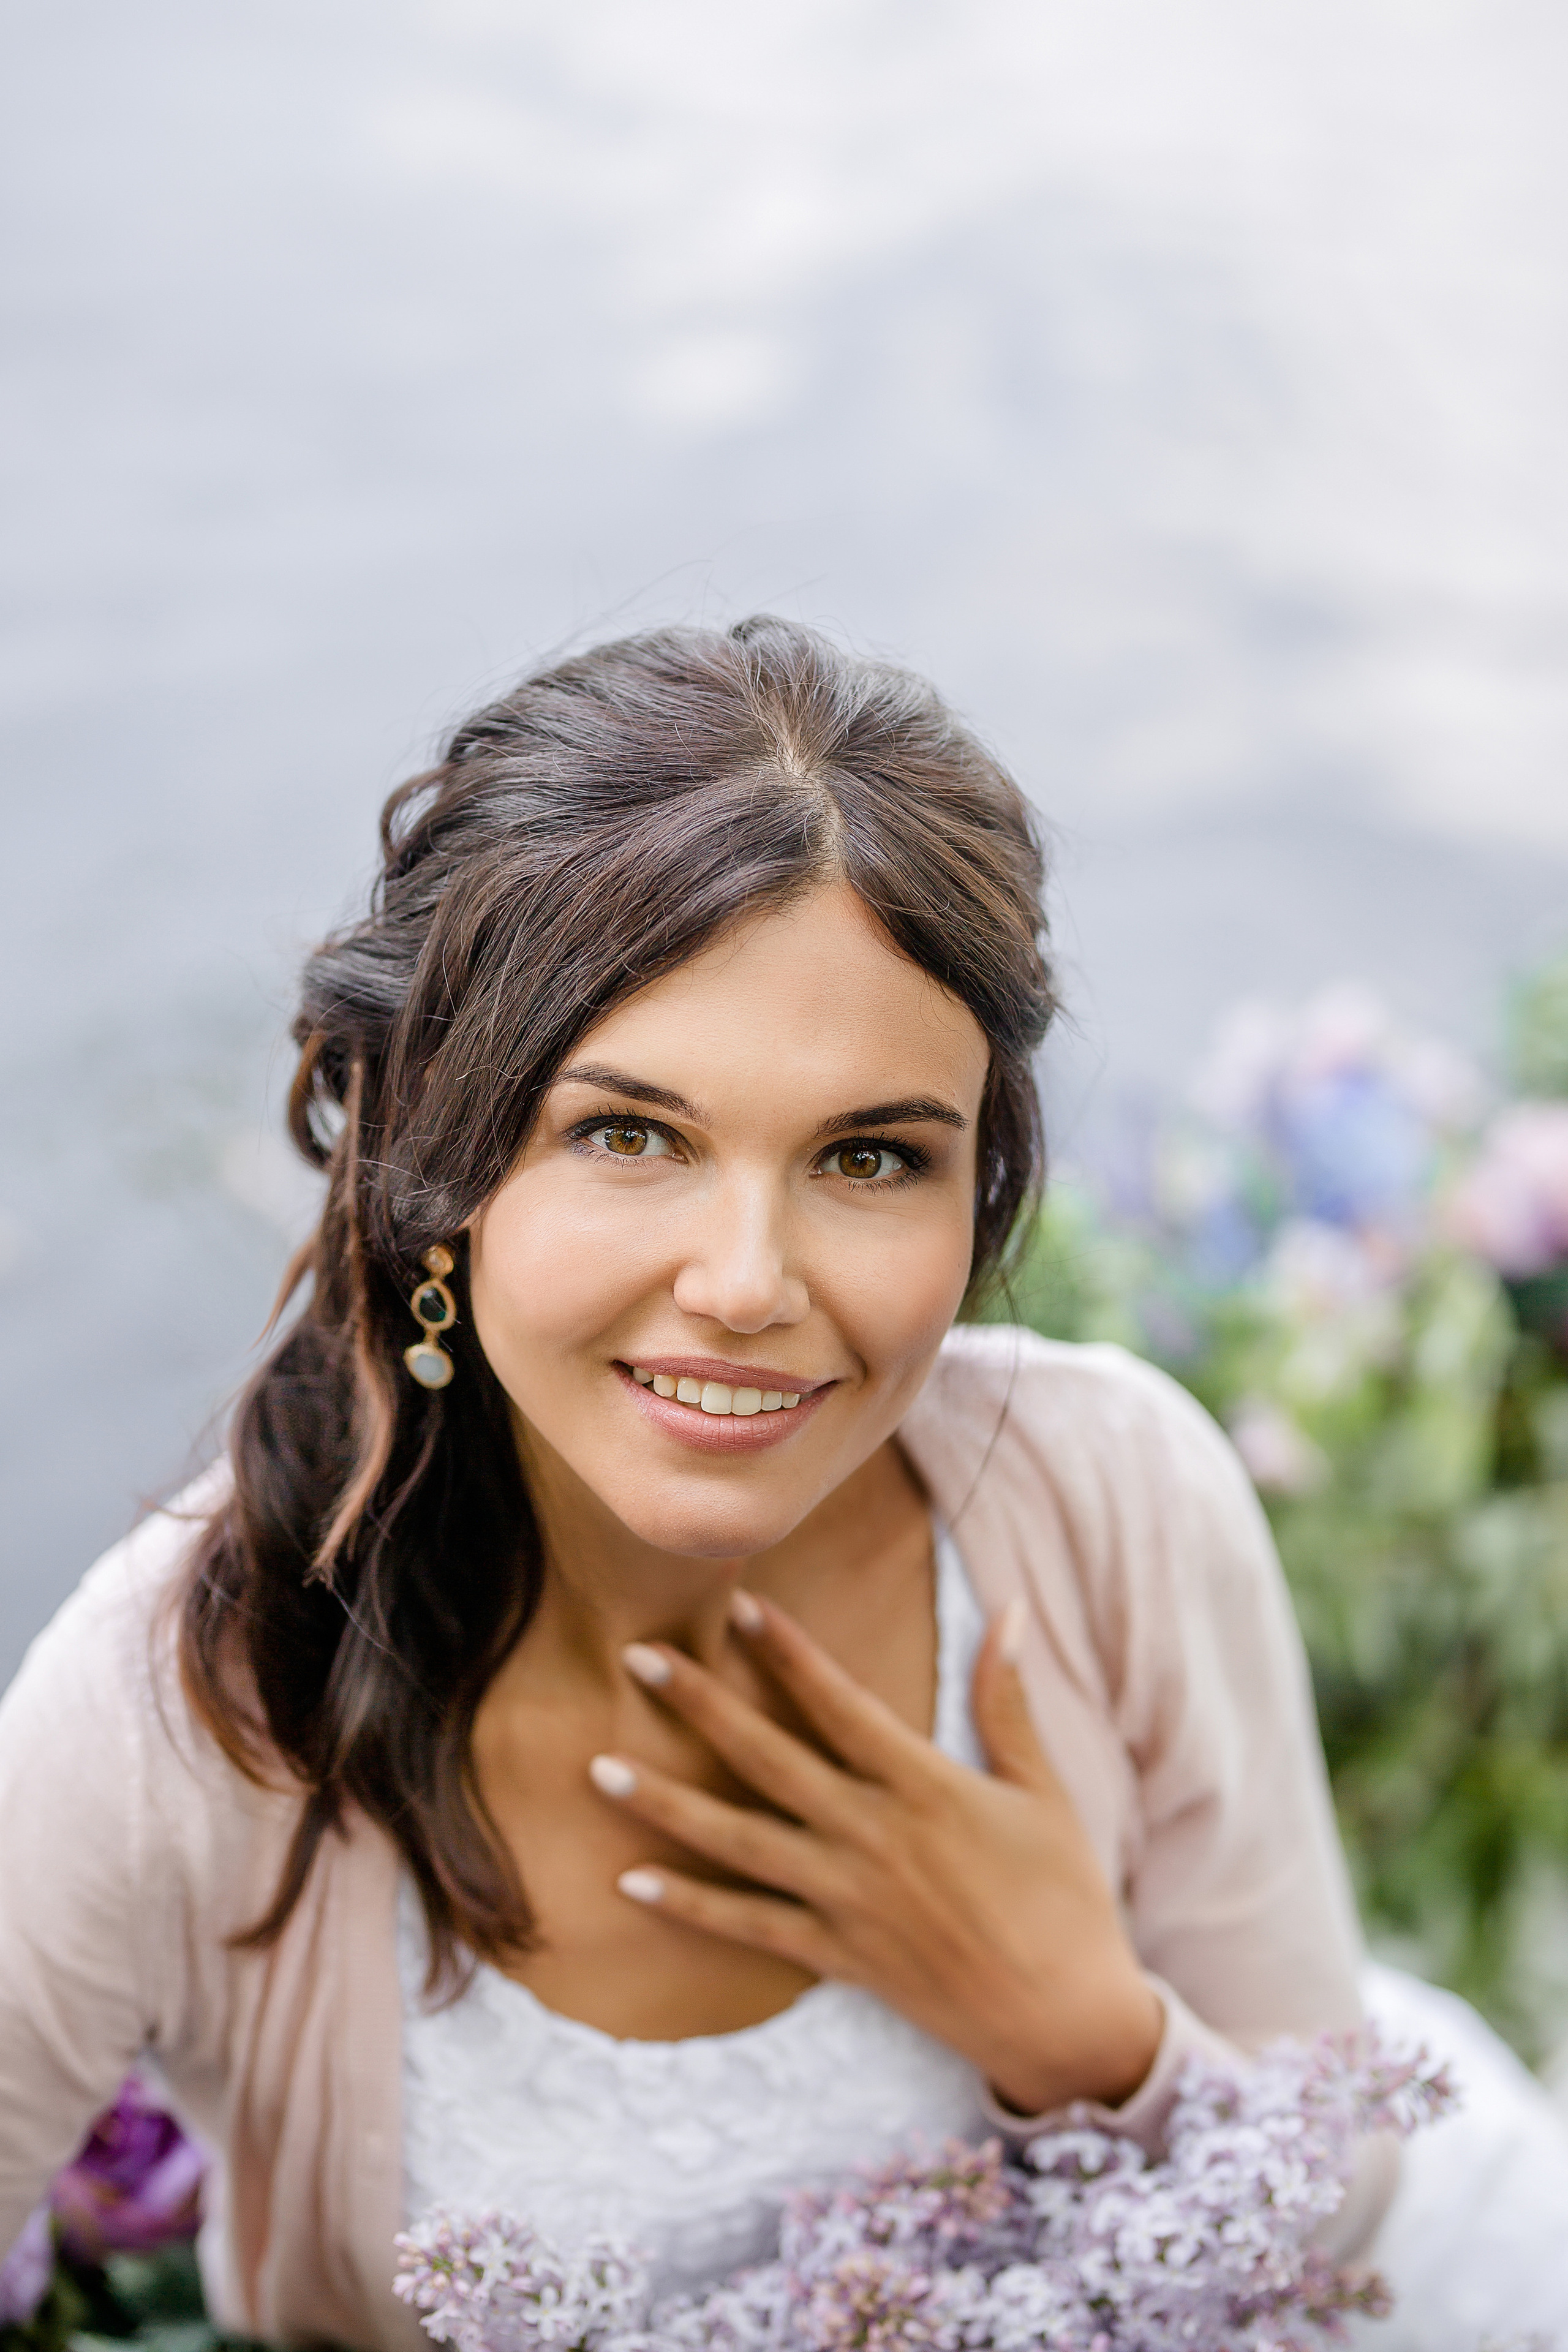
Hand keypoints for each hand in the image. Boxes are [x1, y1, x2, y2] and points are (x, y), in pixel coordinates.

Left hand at [588, 1592, 1162, 2115]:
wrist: (1067, 2019)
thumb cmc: (1064, 1898)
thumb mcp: (1043, 1791)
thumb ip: (1008, 1702)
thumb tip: (1017, 1610)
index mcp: (925, 1787)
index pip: (840, 1702)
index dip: (789, 1652)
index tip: (741, 1606)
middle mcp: (873, 1836)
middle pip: (767, 1758)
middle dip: (698, 1704)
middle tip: (635, 1657)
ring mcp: (848, 1899)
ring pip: (738, 1841)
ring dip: (665, 1803)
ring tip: (599, 1768)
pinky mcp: (837, 1955)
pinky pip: (748, 1926)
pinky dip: (689, 1905)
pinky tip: (631, 1880)